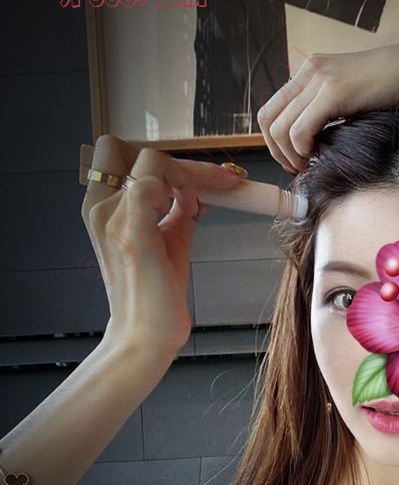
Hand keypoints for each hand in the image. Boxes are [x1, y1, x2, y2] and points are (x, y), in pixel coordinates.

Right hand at [81, 135, 246, 359]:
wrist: (147, 335)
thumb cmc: (156, 292)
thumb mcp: (169, 239)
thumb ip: (178, 210)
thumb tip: (201, 190)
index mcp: (102, 207)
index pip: (119, 154)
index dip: (162, 160)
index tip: (201, 179)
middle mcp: (99, 207)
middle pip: (128, 148)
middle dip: (177, 162)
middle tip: (213, 183)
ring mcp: (111, 218)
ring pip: (148, 160)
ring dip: (188, 173)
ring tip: (209, 198)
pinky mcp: (132, 232)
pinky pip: (151, 184)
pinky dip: (182, 189)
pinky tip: (194, 209)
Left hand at [256, 40, 398, 174]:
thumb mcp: (355, 96)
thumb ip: (330, 110)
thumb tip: (313, 141)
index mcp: (312, 69)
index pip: (273, 108)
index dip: (275, 141)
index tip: (294, 161)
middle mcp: (310, 69)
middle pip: (268, 118)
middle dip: (276, 151)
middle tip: (297, 169)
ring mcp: (320, 78)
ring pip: (279, 127)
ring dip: (289, 155)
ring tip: (308, 166)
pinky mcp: (334, 91)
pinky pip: (299, 130)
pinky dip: (302, 151)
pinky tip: (318, 157)